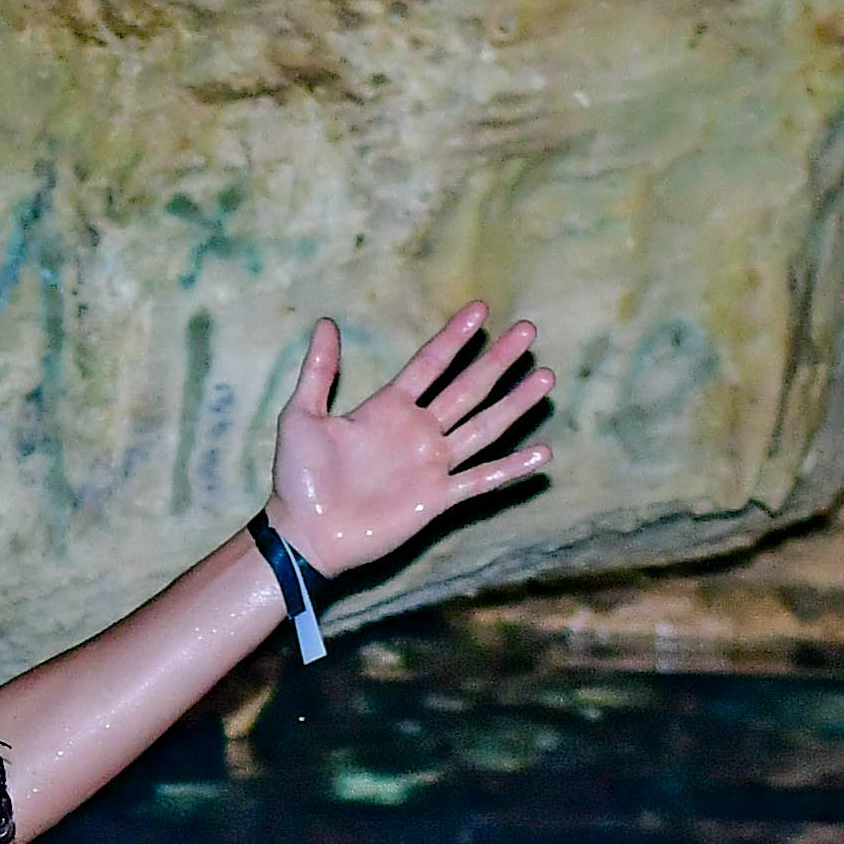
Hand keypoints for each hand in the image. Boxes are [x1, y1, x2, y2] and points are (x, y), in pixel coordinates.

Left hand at [266, 308, 551, 579]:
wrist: (304, 534)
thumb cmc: (298, 479)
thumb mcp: (301, 416)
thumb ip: (318, 372)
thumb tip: (327, 324)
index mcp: (389, 408)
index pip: (430, 364)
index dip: (454, 337)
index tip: (479, 309)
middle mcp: (418, 432)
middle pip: (467, 388)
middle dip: (498, 360)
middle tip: (528, 330)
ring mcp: (431, 465)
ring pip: (483, 427)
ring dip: (514, 403)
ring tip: (544, 377)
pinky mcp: (438, 498)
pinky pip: (481, 480)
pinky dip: (511, 469)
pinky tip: (543, 454)